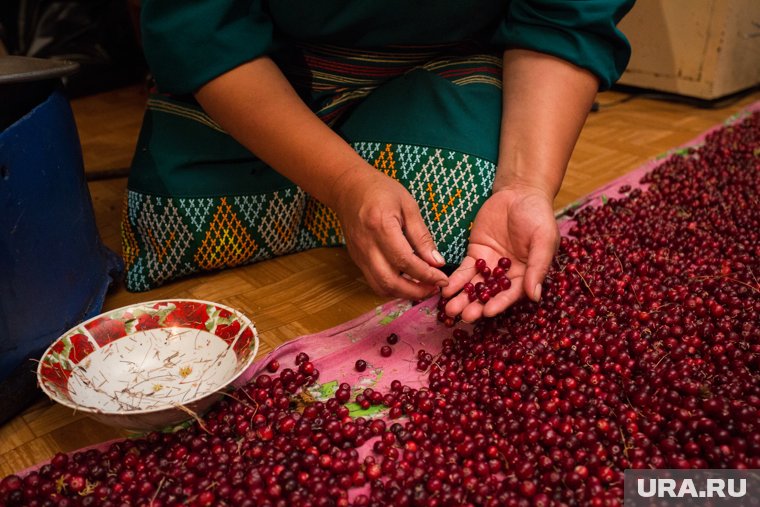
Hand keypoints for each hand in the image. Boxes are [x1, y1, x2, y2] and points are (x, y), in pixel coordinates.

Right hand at [332, 166, 448, 299]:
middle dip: (415, 291)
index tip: (443, 279)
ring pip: (380, 286)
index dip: (426, 274)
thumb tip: (436, 262)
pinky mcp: (357, 259)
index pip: (405, 260)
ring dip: (403, 293)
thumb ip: (421, 235)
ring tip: (423, 288)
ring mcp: (359, 255)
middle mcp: (367, 245)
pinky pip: (374, 281)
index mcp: (380, 226)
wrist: (348, 188)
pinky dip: (392, 288)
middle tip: (435, 289)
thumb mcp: (408, 205)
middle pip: (389, 281)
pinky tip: (407, 282)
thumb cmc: (380, 190)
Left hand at [441, 185, 558, 321]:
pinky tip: (446, 289)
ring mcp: (490, 266)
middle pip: (490, 295)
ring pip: (475, 286)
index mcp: (527, 275)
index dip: (499, 303)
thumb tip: (534, 296)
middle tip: (463, 316)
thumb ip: (538, 266)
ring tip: (450, 309)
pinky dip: (455, 280)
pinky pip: (465, 270)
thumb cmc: (538, 216)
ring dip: (462, 298)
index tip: (487, 312)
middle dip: (476, 306)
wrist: (520, 193)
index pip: (512, 294)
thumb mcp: (544, 239)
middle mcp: (508, 275)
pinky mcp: (476, 254)